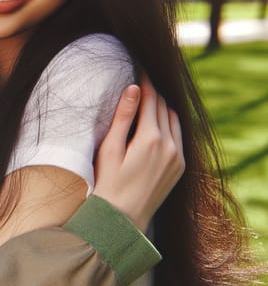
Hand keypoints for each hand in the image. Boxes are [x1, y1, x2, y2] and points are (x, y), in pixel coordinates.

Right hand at [92, 77, 184, 231]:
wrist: (122, 218)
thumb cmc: (107, 183)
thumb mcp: (109, 148)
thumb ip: (123, 117)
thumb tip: (134, 89)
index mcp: (150, 139)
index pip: (150, 99)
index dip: (144, 81)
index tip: (139, 67)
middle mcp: (169, 146)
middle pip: (164, 107)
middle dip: (153, 93)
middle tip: (142, 80)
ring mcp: (177, 157)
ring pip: (174, 120)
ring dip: (162, 107)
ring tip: (148, 99)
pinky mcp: (179, 167)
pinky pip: (178, 136)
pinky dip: (169, 124)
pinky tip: (157, 122)